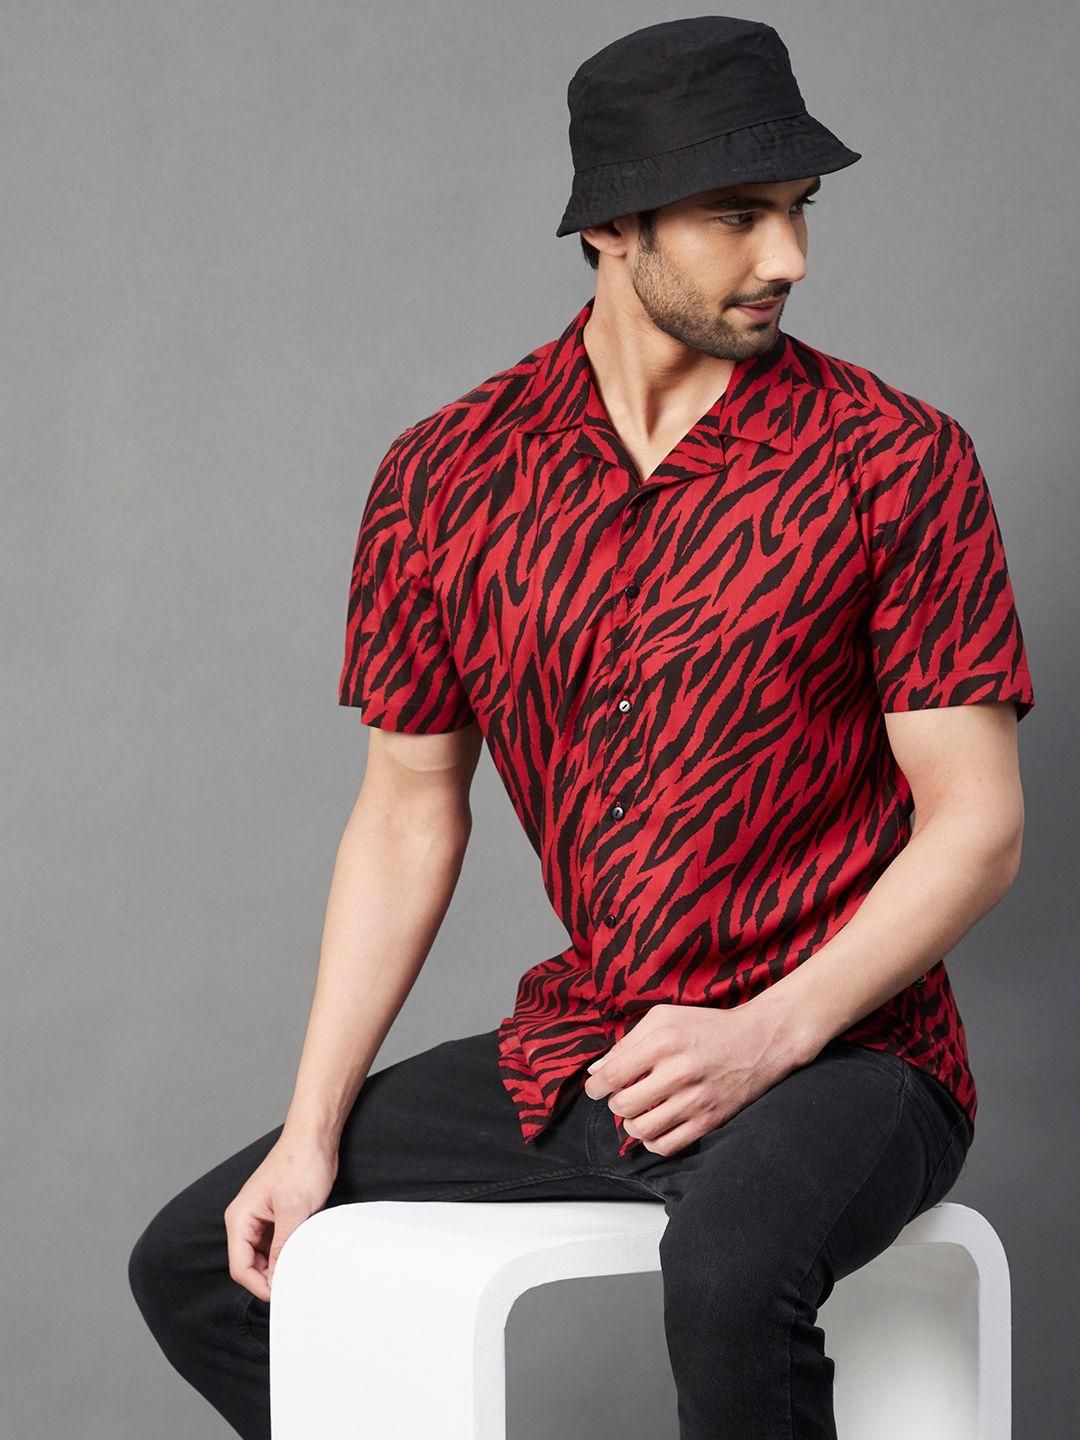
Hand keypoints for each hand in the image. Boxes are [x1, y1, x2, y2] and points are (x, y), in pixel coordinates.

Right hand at [223, 1131, 339, 1299]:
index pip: (239, 1266)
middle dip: (270, 1277)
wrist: (315, 1137)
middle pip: (250, 1264)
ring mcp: (261, 1218)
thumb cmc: (301, 1163)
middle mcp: (246, 1219)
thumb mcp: (295, 1210)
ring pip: (264, 1256)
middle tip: (295, 1284)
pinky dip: (288, 1250)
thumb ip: (283, 1247)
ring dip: (280, 1264)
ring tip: (301, 1267)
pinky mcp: (277, 1215)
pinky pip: (277, 1243)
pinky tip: (304, 1252)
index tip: (282, 1294)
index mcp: (240, 1218)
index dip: (259, 1285)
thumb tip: (277, 1279)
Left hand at [582, 1000, 808, 1156]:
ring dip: (631, 1125)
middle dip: (615, 1104)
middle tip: (623, 1096)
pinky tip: (655, 1127)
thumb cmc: (706, 1026)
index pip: (611, 1076)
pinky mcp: (710, 1121)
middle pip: (623, 1105)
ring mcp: (696, 1100)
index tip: (598, 1088)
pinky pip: (666, 1146)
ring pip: (641, 1130)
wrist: (758, 1041)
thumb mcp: (663, 1018)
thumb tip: (596, 1071)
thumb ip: (627, 1042)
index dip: (596, 1088)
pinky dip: (652, 1142)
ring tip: (638, 1112)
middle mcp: (679, 1071)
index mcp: (664, 1041)